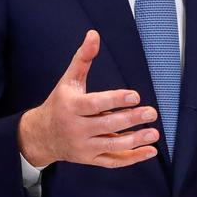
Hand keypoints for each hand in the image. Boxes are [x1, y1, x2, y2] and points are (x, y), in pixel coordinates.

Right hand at [18, 30, 159, 167]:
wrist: (41, 135)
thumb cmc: (59, 103)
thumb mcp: (68, 80)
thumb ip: (83, 58)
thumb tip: (94, 34)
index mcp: (72, 107)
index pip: (95, 104)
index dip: (115, 100)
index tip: (135, 96)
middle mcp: (77, 128)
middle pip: (106, 125)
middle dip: (130, 120)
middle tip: (151, 112)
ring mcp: (84, 146)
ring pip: (112, 146)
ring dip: (135, 140)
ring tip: (154, 132)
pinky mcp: (90, 159)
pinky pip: (112, 161)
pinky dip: (132, 159)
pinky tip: (149, 151)